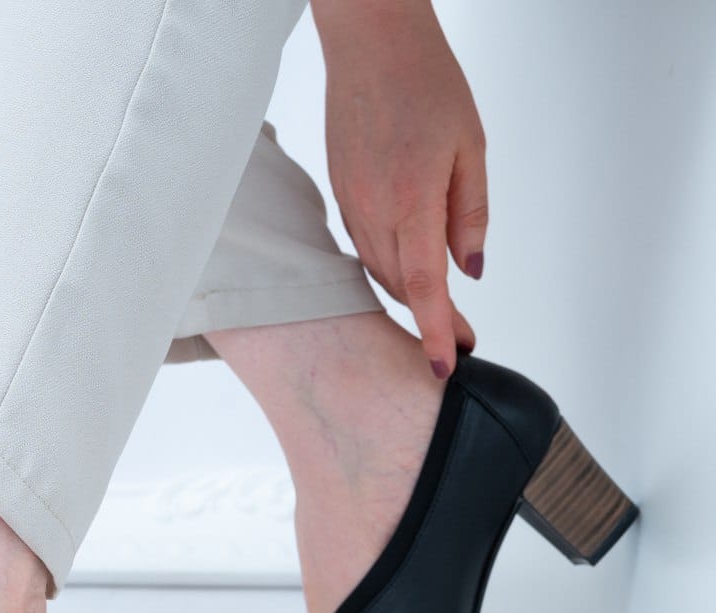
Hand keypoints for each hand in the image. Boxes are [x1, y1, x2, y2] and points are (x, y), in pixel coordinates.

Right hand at [313, 0, 486, 375]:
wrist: (370, 45)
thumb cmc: (425, 84)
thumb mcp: (471, 147)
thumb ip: (471, 213)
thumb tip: (471, 268)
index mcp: (412, 199)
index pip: (425, 286)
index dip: (435, 332)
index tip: (445, 365)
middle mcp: (374, 212)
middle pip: (403, 287)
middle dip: (430, 320)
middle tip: (460, 338)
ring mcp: (352, 207)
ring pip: (381, 272)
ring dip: (409, 296)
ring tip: (438, 311)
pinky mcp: (342, 199)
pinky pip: (365, 249)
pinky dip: (389, 268)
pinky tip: (407, 269)